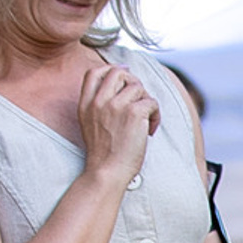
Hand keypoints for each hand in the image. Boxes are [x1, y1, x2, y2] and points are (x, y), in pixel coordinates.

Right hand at [78, 63, 159, 183]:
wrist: (107, 172)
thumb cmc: (104, 154)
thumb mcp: (91, 124)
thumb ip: (99, 105)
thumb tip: (122, 86)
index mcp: (85, 103)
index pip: (94, 72)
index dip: (111, 70)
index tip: (125, 77)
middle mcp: (99, 101)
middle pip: (118, 73)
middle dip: (133, 83)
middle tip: (140, 102)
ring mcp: (116, 105)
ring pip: (138, 87)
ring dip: (147, 102)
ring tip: (146, 122)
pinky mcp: (134, 113)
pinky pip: (152, 102)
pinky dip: (156, 115)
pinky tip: (151, 130)